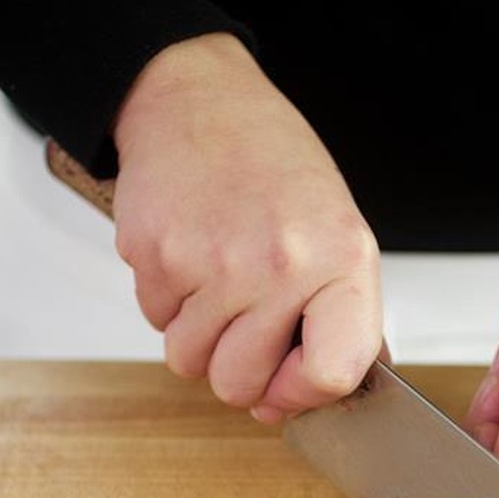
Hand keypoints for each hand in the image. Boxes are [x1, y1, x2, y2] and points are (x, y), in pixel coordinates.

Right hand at [111, 34, 381, 421]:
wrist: (201, 103)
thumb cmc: (275, 170)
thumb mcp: (338, 234)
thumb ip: (342, 318)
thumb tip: (333, 393)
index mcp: (340, 261)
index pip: (331, 375)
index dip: (302, 395)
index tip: (289, 383)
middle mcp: (279, 266)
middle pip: (239, 386)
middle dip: (237, 371)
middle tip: (244, 324)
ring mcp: (212, 263)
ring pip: (189, 361)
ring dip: (197, 337)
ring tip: (217, 281)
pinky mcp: (157, 255)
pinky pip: (156, 322)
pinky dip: (168, 302)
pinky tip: (189, 255)